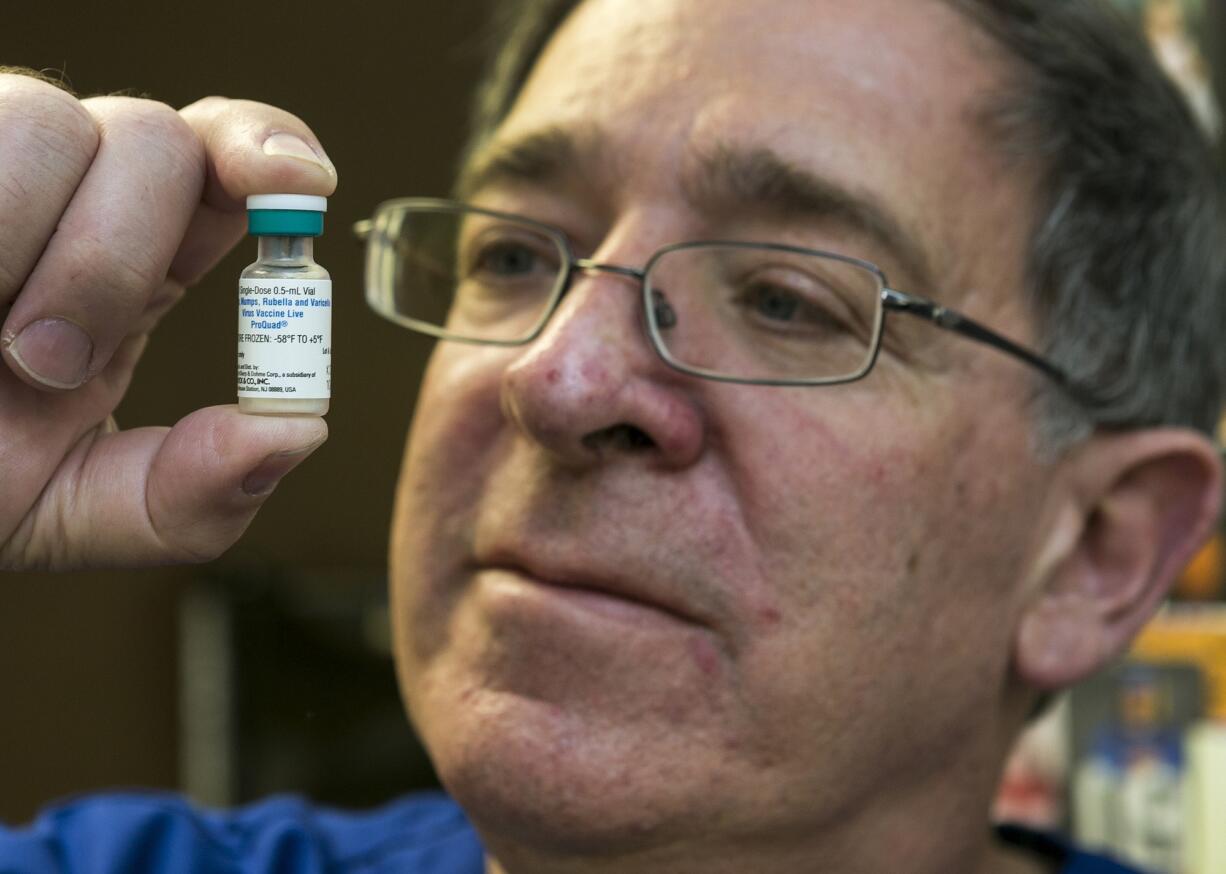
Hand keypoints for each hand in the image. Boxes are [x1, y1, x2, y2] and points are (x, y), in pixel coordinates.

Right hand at [0, 75, 336, 569]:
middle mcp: (75, 198)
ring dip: (27, 240)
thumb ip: (190, 496)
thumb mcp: (78, 512)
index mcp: (141, 265)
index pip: (226, 165)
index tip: (303, 184)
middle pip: (155, 139)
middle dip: (116, 256)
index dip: (270, 151)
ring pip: (51, 120)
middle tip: (50, 364)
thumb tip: (297, 434)